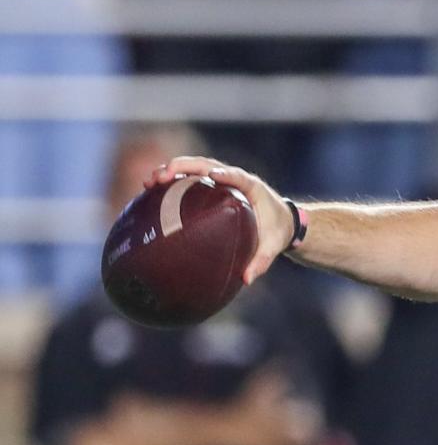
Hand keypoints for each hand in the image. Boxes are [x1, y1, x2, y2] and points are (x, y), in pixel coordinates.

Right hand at [147, 156, 292, 283]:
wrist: (281, 221)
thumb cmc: (276, 231)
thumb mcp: (272, 246)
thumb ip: (261, 261)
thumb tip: (246, 279)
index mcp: (252, 188)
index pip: (238, 177)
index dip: (226, 174)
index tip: (212, 175)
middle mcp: (234, 179)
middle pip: (207, 165)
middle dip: (184, 166)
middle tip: (162, 176)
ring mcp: (220, 180)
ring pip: (194, 168)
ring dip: (172, 170)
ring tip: (150, 180)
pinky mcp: (211, 186)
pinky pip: (190, 180)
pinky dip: (171, 182)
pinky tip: (150, 192)